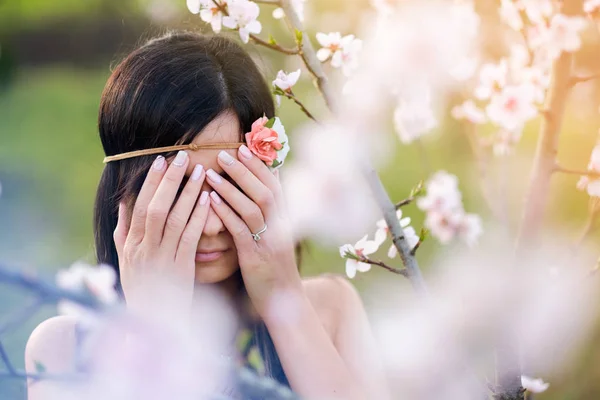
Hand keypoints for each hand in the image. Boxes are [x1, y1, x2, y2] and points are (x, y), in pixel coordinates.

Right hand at [113, 151, 210, 317]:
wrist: (156, 327)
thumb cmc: (144, 292)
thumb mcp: (126, 262)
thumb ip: (124, 232)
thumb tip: (124, 203)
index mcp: (129, 247)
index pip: (137, 207)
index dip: (149, 183)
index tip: (160, 161)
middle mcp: (141, 251)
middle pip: (154, 208)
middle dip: (168, 181)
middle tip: (181, 157)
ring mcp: (160, 260)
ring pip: (173, 219)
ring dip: (186, 193)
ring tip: (200, 171)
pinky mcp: (180, 270)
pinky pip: (189, 237)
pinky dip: (197, 216)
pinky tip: (208, 199)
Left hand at [205, 146, 302, 316]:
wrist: (284, 300)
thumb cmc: (276, 265)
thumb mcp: (279, 234)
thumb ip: (274, 209)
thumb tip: (271, 180)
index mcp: (286, 219)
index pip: (276, 185)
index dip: (261, 165)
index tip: (245, 146)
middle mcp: (281, 226)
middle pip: (266, 191)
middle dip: (246, 170)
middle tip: (226, 153)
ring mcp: (270, 241)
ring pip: (253, 207)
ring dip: (231, 188)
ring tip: (211, 173)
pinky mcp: (256, 257)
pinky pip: (241, 230)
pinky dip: (226, 213)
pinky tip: (210, 200)